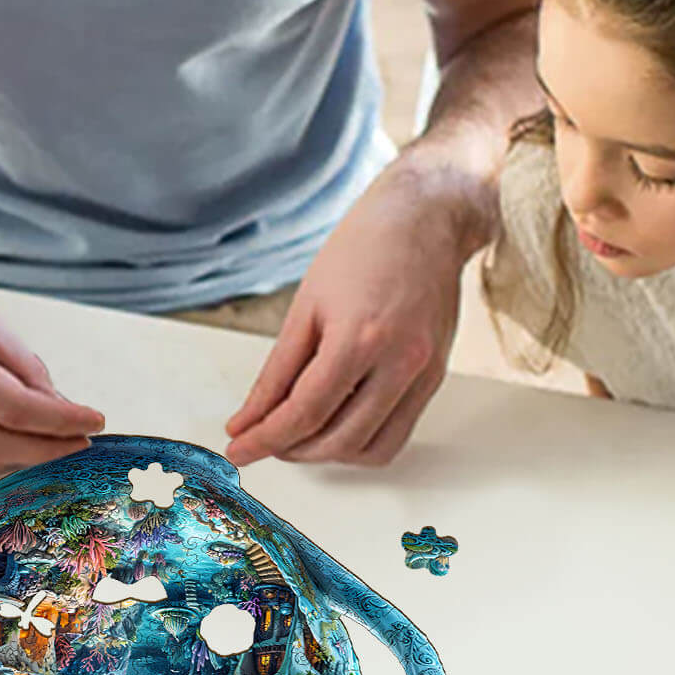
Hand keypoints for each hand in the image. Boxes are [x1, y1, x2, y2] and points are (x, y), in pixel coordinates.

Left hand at [224, 153, 492, 466]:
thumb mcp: (305, 307)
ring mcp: (424, 373)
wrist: (425, 220)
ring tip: (296, 435)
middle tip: (262, 439)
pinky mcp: (435, 378)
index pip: (305, 412)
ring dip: (327, 454)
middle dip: (292, 449)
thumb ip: (276, 372)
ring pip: (371, 449)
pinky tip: (334, 425)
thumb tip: (248, 419)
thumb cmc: (362, 250)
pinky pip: (398, 434)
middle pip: (338, 439)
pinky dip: (360, 442)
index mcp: (360, 338)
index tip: (239, 449)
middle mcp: (400, 362)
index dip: (265, 438)